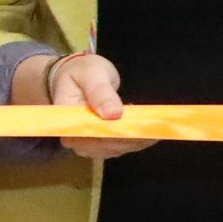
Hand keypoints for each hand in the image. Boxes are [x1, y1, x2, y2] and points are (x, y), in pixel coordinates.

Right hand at [22, 48, 148, 160]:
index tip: (138, 127)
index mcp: (66, 120)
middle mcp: (74, 138)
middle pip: (106, 145)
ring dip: (137, 140)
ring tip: (156, 126)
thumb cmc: (81, 73)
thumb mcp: (90, 73)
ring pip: (116, 148)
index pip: (91, 135)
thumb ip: (99, 91)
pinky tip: (150, 130)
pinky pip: (119, 146)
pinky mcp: (99, 145)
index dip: (115, 134)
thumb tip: (112, 114)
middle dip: (131, 137)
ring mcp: (87, 144)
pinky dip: (137, 140)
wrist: (75, 78)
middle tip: (156, 126)